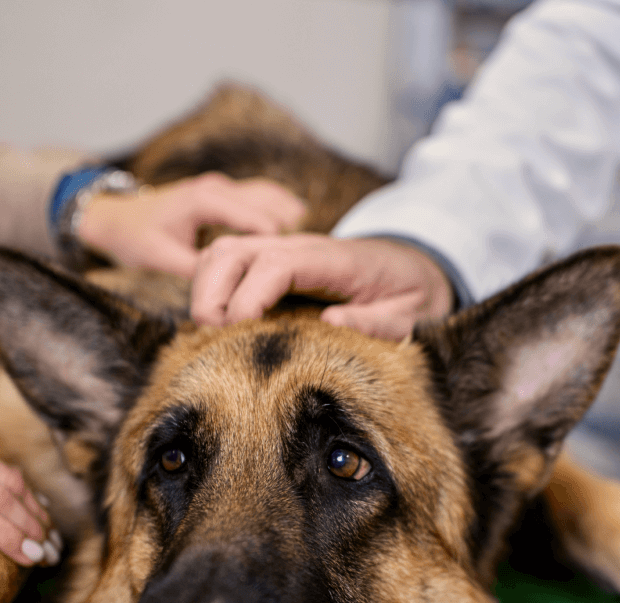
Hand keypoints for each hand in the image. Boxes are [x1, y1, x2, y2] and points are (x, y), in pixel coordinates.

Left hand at [77, 172, 306, 277]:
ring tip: (309, 256)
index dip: (276, 253)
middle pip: (272, 208)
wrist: (113, 214)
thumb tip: (228, 301)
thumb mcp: (162, 258)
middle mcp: (221, 189)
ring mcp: (225, 189)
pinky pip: (264, 200)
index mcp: (208, 200)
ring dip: (290, 224)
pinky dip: (280, 216)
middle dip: (289, 239)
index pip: (259, 222)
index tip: (288, 281)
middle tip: (302, 273)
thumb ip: (197, 273)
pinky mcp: (225, 195)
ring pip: (272, 199)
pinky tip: (295, 235)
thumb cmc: (133, 237)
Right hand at [190, 234, 454, 340]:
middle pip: (233, 251)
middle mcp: (300, 247)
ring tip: (209, 334)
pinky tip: (216, 324)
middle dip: (210, 295)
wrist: (415, 265)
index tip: (236, 331)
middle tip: (212, 339)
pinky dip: (209, 288)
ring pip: (221, 253)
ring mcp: (281, 251)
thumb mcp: (412, 313)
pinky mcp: (271, 262)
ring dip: (203, 290)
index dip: (247, 297)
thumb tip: (332, 324)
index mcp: (332, 259)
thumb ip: (379, 321)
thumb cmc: (411, 292)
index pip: (275, 264)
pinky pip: (225, 263)